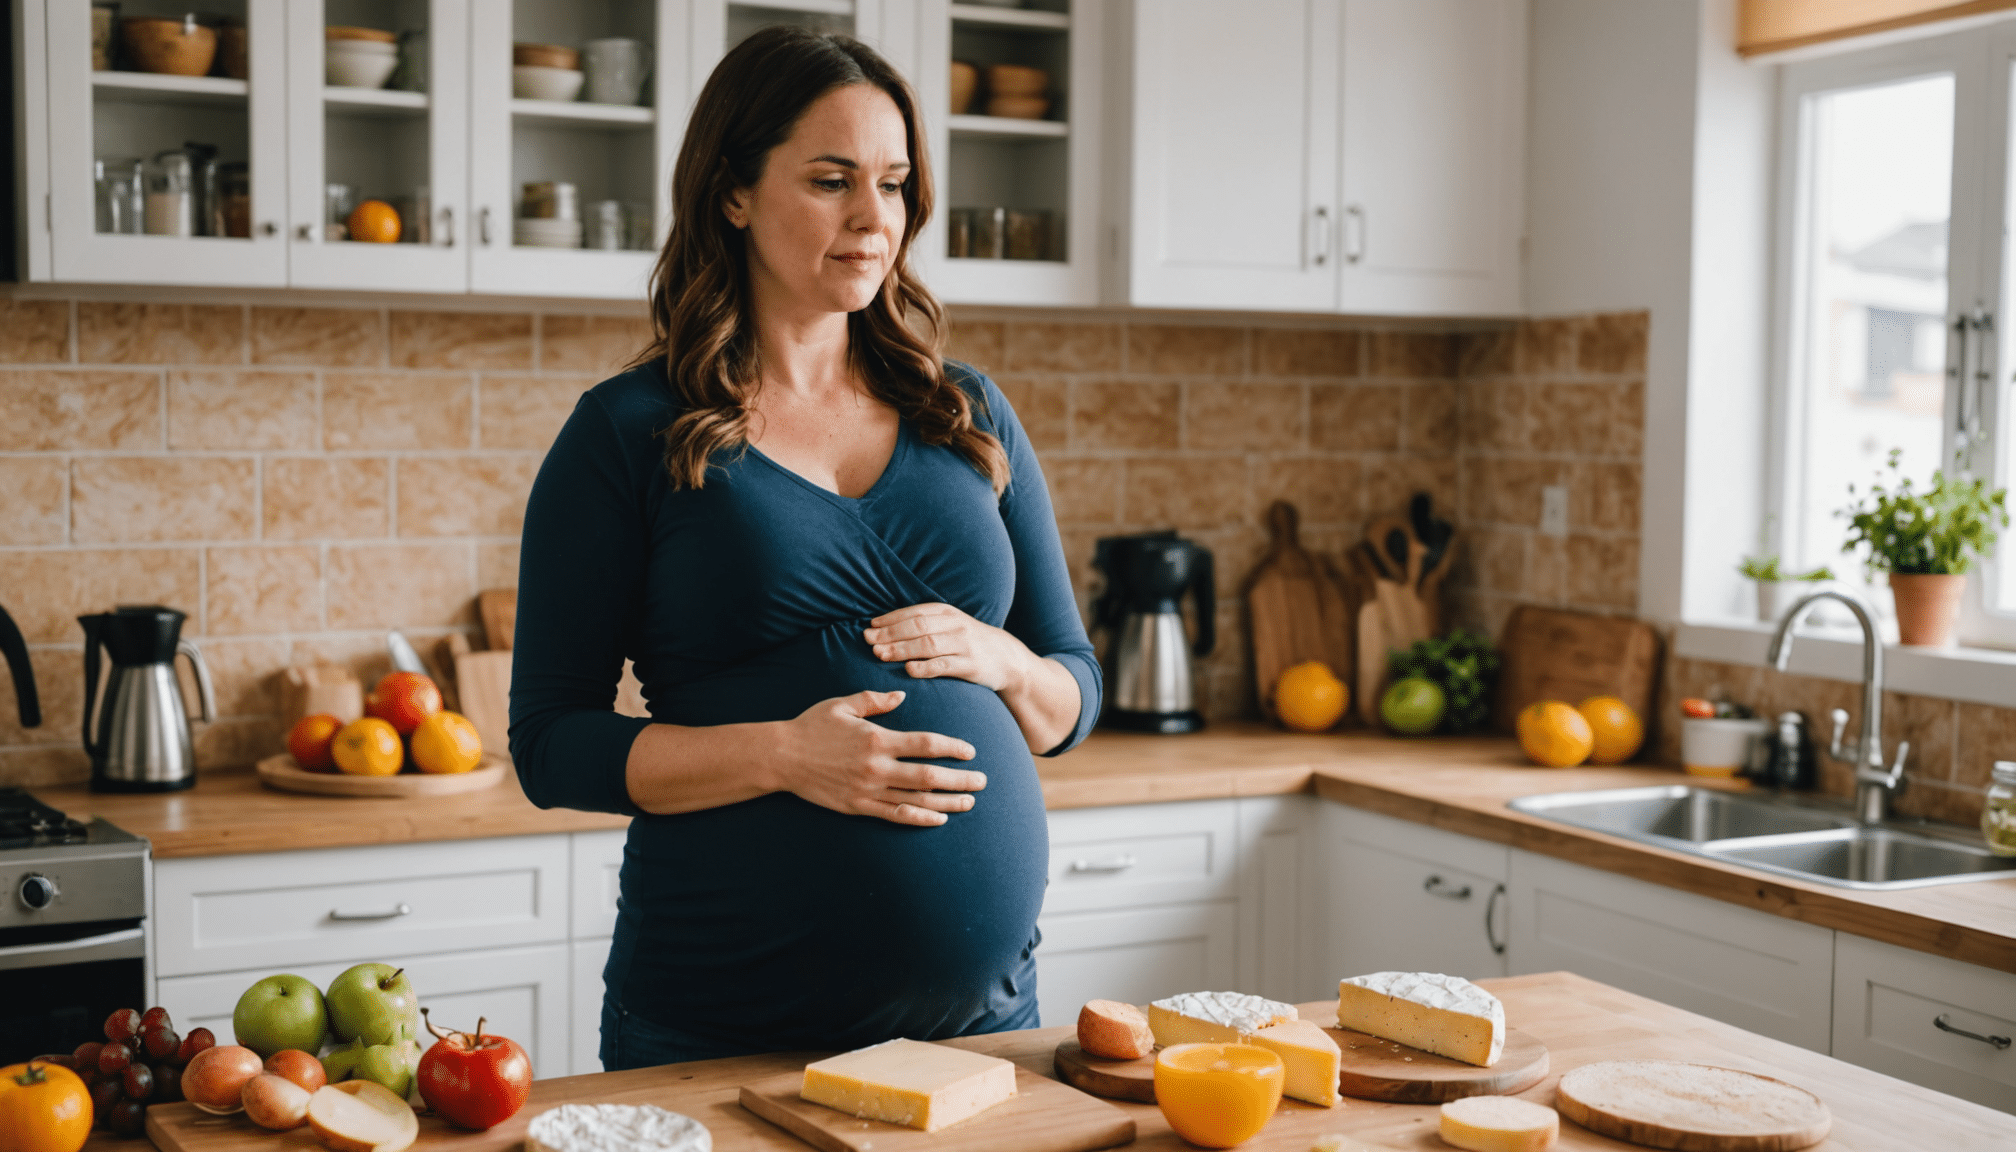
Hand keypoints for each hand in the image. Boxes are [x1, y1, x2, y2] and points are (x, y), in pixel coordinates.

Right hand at [770, 690, 984, 826]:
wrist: (781, 757)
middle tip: (983, 781)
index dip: (953, 749)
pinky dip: (920, 818)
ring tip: (969, 802)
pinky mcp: (858, 807)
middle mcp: (876, 767)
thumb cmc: (812, 726)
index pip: (926, 744)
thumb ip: (875, 699)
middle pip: (929, 776)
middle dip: (960, 779)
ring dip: (947, 801)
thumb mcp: (843, 704)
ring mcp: (868, 790)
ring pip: (916, 799)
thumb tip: (902, 695)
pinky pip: (895, 815)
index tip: (971, 752)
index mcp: (877, 738)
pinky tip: (939, 818)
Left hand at [864, 603, 1037, 691]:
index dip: (890, 619)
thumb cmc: (969, 641)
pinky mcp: (970, 666)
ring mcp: (963, 645)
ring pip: (928, 644)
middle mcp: (955, 625)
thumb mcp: (950, 624)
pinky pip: (944, 666)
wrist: (1007, 658)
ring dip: (901, 649)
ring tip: (880, 654)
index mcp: (947, 612)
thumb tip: (884, 627)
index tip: (870, 627)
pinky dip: (925, 667)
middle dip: (890, 633)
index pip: (914, 612)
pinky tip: (908, 670)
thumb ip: (924, 623)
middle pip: (917, 627)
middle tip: (869, 641)